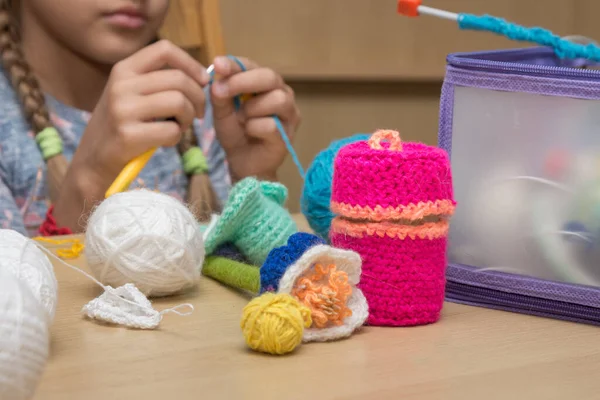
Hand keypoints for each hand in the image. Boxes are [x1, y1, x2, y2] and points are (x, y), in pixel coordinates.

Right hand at [55, 40, 208, 230]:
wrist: (92, 162)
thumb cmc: (121, 127)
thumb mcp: (129, 94)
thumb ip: (156, 82)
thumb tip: (201, 77)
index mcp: (123, 70)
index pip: (164, 49)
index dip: (191, 64)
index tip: (203, 81)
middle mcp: (121, 85)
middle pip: (178, 79)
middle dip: (198, 98)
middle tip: (197, 113)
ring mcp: (122, 109)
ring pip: (179, 102)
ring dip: (187, 118)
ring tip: (180, 126)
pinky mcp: (128, 135)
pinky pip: (171, 131)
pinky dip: (176, 137)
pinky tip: (164, 141)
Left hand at [210, 56, 300, 180]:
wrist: (242, 162)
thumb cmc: (235, 132)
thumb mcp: (222, 110)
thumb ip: (220, 93)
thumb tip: (217, 75)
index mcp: (265, 83)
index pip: (252, 66)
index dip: (235, 64)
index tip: (217, 64)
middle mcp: (282, 94)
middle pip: (271, 77)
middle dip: (243, 82)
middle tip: (221, 91)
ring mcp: (289, 114)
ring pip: (277, 99)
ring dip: (251, 109)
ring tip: (241, 120)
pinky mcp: (289, 134)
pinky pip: (272, 125)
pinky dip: (254, 128)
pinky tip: (249, 133)